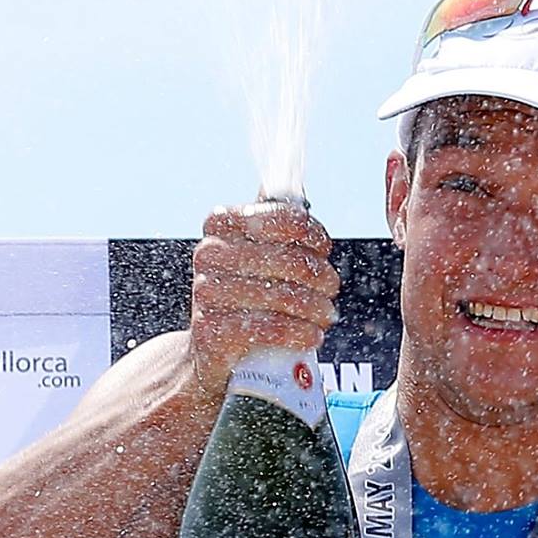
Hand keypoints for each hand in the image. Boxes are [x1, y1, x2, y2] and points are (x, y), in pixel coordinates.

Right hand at [188, 201, 340, 396]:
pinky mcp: (212, 330)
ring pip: (284, 296)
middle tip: (331, 288)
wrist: (213, 348)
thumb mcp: (255, 252)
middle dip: (321, 277)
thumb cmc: (245, 293)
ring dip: (317, 308)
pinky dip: (300, 332)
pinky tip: (313, 334)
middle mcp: (209, 253)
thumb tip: (295, 190)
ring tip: (326, 315)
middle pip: (290, 260)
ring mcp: (207, 292)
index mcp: (222, 224)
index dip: (313, 235)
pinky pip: (270, 327)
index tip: (323, 250)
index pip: (283, 218)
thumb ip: (273, 221)